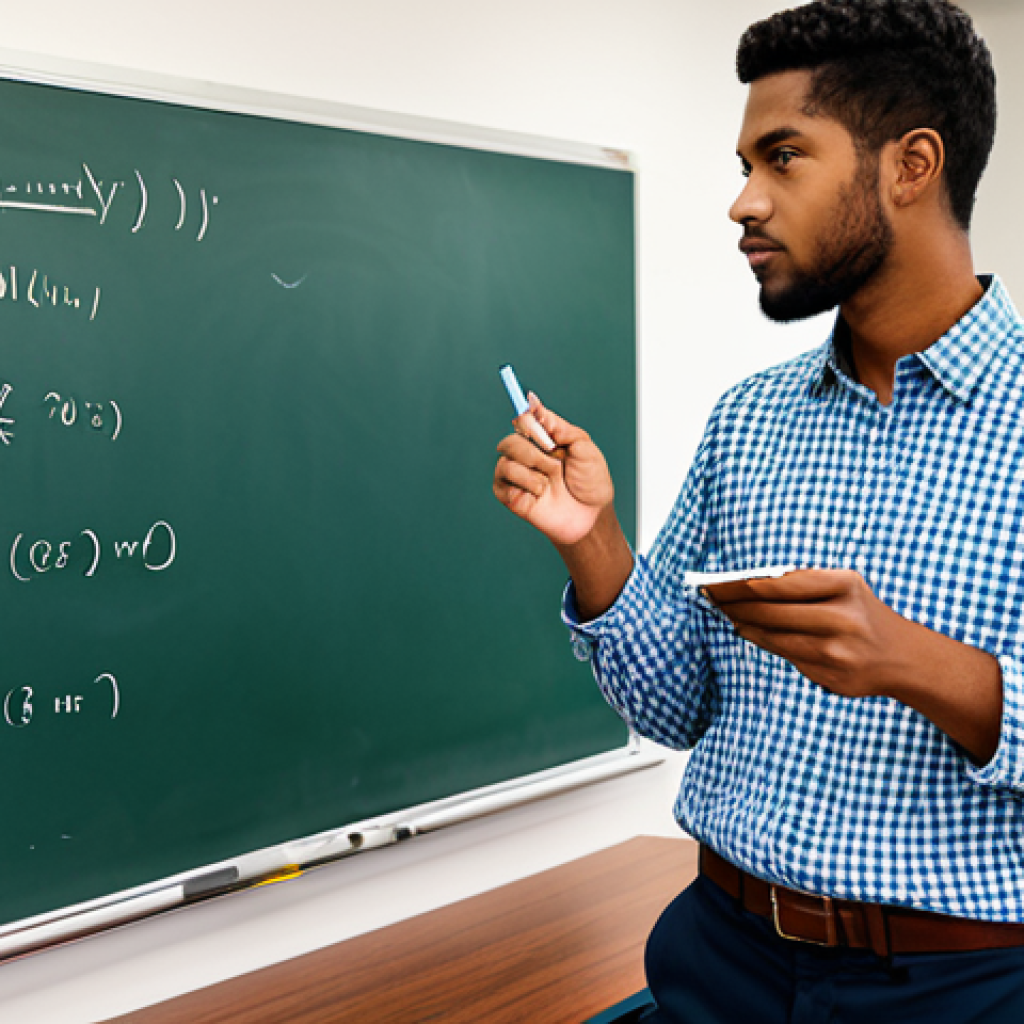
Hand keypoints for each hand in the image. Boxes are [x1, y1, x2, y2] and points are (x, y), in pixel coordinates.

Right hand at [493, 394, 613, 547]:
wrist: (591, 515)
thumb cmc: (591, 482)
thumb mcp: (582, 445)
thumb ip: (556, 424)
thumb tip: (531, 400)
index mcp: (543, 441)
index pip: (523, 420)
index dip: (525, 417)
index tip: (531, 416)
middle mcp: (526, 456)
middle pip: (510, 439)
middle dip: (532, 448)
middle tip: (553, 458)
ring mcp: (516, 476)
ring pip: (505, 459)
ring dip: (533, 469)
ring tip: (550, 481)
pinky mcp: (508, 494)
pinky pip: (503, 480)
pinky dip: (526, 484)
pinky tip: (539, 494)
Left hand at [704, 568, 1001, 760]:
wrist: (903, 658)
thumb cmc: (863, 613)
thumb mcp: (845, 586)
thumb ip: (804, 583)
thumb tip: (748, 584)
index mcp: (845, 586)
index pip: (780, 583)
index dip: (742, 585)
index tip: (716, 583)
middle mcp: (842, 618)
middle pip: (771, 611)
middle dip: (734, 604)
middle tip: (710, 597)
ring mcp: (836, 651)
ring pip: (773, 637)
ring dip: (744, 625)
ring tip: (727, 615)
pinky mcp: (829, 676)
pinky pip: (785, 656)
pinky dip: (764, 643)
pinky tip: (750, 633)